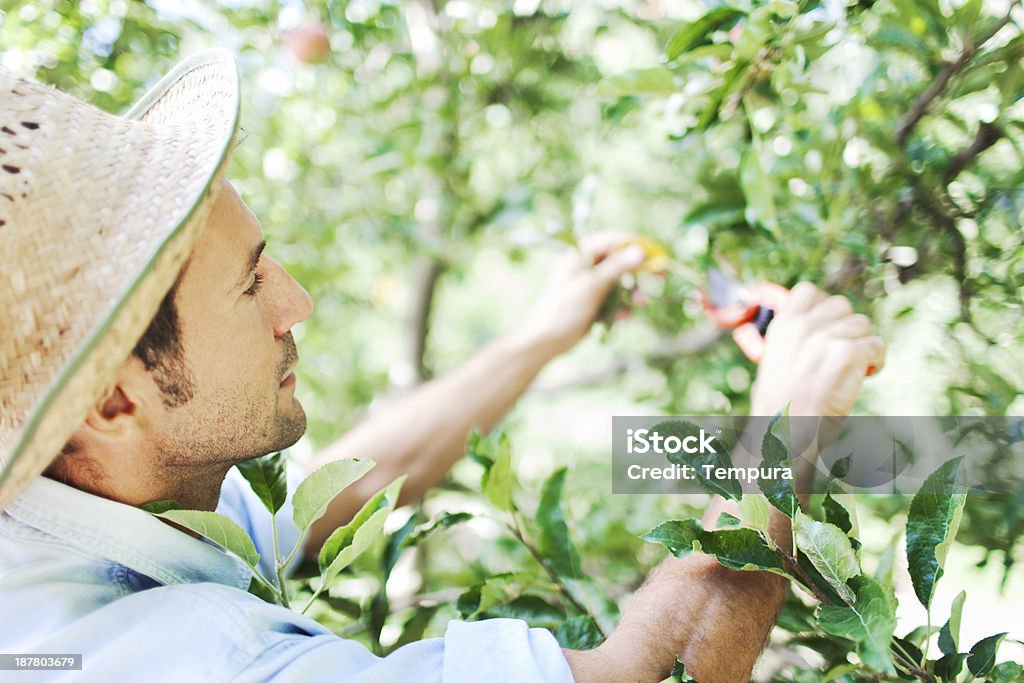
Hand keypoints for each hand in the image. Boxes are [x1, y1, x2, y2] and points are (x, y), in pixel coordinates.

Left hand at [517, 233, 647, 356]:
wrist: (543, 340)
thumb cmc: (562, 309)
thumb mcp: (591, 286)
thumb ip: (617, 268)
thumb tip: (640, 251)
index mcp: (580, 253)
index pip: (614, 240)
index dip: (637, 245)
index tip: (657, 256)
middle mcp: (586, 265)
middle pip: (621, 261)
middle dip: (639, 272)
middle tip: (660, 278)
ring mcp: (590, 285)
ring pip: (621, 282)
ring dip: (633, 292)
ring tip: (641, 303)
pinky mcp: (593, 303)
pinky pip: (614, 300)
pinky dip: (621, 307)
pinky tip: (621, 318)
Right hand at [750, 283, 884, 417]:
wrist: (786, 432)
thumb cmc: (779, 406)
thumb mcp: (772, 363)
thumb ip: (789, 339)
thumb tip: (806, 327)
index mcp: (782, 326)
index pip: (807, 291)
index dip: (822, 306)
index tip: (827, 326)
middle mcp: (803, 326)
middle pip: (841, 304)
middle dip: (846, 327)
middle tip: (841, 352)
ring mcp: (826, 338)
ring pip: (862, 324)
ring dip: (862, 345)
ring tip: (852, 368)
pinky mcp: (848, 354)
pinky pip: (877, 345)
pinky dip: (876, 362)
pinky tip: (864, 376)